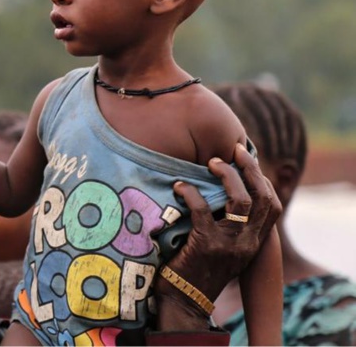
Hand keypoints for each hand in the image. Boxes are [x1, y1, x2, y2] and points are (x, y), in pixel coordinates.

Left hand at [154, 143, 281, 329]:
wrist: (185, 301)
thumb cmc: (198, 269)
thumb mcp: (225, 249)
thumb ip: (229, 227)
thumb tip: (222, 194)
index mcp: (254, 243)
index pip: (272, 206)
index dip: (262, 180)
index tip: (247, 161)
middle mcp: (248, 243)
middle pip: (261, 198)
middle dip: (250, 169)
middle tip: (234, 150)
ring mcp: (229, 244)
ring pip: (240, 200)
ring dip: (226, 176)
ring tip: (210, 163)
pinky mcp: (206, 245)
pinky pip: (202, 209)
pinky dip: (190, 192)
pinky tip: (179, 187)